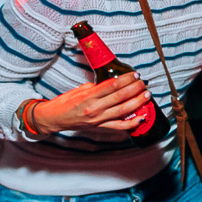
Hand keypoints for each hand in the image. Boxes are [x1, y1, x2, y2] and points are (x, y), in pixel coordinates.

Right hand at [29, 74, 151, 136]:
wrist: (54, 119)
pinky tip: (142, 118)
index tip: (136, 75)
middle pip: (120, 96)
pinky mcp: (100, 127)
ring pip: (123, 110)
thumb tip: (111, 83)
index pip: (112, 85)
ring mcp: (98, 119)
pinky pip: (119, 126)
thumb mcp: (79, 89)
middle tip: (144, 83)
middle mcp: (95, 108)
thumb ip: (96, 87)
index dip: (127, 79)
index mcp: (89, 95)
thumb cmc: (65, 102)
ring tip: (147, 95)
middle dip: (135, 88)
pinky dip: (132, 123)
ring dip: (137, 102)